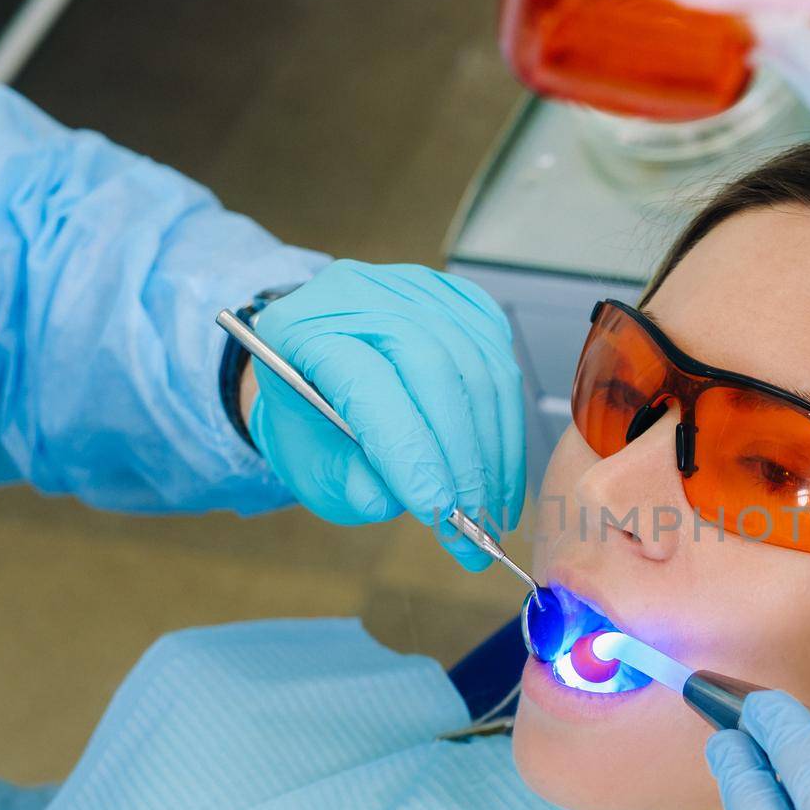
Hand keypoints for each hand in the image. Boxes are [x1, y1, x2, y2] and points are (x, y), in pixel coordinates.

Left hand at [248, 261, 524, 568]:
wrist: (324, 376)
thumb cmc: (312, 425)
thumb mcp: (311, 467)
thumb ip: (348, 484)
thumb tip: (394, 500)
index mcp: (302, 328)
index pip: (369, 384)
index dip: (410, 452)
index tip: (440, 511)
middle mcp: (361, 293)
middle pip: (434, 368)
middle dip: (463, 456)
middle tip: (476, 519)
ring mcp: (416, 289)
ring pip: (478, 368)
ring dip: (494, 448)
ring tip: (494, 507)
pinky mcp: (461, 302)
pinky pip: (501, 363)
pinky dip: (507, 423)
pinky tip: (500, 466)